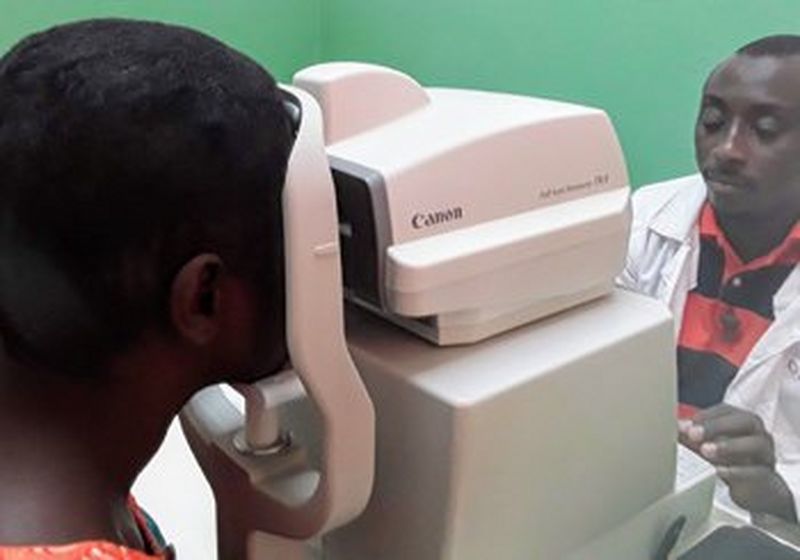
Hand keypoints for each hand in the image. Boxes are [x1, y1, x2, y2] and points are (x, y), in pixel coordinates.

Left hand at [679, 403, 796, 522]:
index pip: (727, 410)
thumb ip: (694, 436)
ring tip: (705, 451)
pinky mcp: (766, 477)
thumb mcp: (712, 445)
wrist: (757, 489)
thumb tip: (674, 428)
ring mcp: (765, 454)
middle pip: (745, 421)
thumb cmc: (733, 460)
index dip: (707, 415)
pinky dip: (736, 471)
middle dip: (717, 425)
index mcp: (742, 422)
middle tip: (693, 434)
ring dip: (729, 446)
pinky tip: (718, 471)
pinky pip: (756, 472)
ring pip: (755, 444)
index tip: (687, 423)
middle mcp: (758, 434)